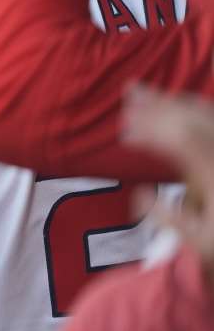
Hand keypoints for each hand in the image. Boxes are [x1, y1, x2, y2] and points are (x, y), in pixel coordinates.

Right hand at [124, 86, 213, 287]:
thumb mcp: (198, 239)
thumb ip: (166, 218)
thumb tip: (137, 193)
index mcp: (210, 172)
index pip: (180, 141)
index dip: (151, 130)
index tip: (125, 133)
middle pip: (188, 118)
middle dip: (155, 103)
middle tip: (128, 92)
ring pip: (199, 113)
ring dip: (169, 100)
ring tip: (141, 91)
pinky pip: (209, 116)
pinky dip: (190, 104)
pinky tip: (175, 100)